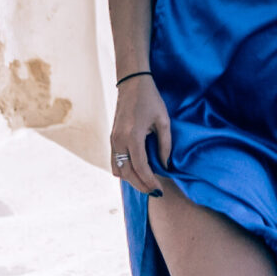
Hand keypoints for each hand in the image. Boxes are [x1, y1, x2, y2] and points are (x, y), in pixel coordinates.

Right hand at [109, 74, 171, 195]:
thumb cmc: (150, 99)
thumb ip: (165, 145)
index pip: (140, 167)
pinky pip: (114, 161)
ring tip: (147, 184)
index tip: (160, 190)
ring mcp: (113, 140)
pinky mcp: (111, 138)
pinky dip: (123, 171)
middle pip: (127, 173)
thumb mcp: (163, 121)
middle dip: (141, 185)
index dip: (150, 181)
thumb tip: (165, 165)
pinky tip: (135, 173)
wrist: (132, 83)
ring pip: (118, 170)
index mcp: (133, 136)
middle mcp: (119, 140)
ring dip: (132, 180)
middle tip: (155, 191)